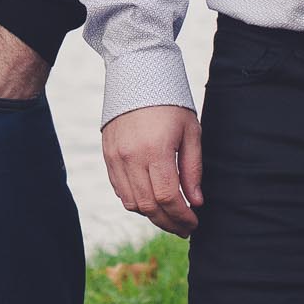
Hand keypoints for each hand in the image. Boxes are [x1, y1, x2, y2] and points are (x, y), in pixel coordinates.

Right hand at [103, 104, 203, 235]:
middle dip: (169, 223)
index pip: (167, 198)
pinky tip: (151, 200)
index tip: (194, 224)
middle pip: (149, 206)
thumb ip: (192, 169)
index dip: (182, 217)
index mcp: (156, 150)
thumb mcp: (191, 132)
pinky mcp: (107, 154)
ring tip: (169, 215)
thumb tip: (196, 201)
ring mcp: (116, 157)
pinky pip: (119, 189)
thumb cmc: (170, 103)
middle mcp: (131, 157)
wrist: (137, 75)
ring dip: (152, 215)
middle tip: (184, 228)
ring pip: (131, 202)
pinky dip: (135, 201)